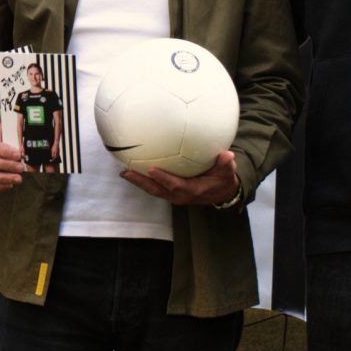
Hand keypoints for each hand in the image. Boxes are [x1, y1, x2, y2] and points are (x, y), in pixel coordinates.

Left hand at [123, 150, 239, 207]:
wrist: (221, 192)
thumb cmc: (222, 179)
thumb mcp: (227, 171)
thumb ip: (226, 164)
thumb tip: (227, 155)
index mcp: (193, 190)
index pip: (176, 185)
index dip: (164, 178)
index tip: (151, 169)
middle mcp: (180, 195)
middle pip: (158, 190)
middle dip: (141, 182)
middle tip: (126, 172)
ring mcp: (173, 195)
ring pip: (153, 189)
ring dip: (138, 181)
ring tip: (124, 172)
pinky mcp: (170, 192)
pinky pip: (154, 187)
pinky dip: (143, 180)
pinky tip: (133, 169)